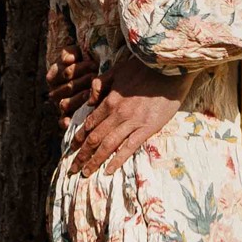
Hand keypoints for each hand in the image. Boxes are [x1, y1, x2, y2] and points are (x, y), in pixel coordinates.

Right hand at [46, 44, 103, 130]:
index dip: (78, 69)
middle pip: (67, 87)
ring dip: (77, 99)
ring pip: (65, 104)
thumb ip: (70, 52)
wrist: (91, 74)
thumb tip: (67, 60)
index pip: (65, 73)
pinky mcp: (67, 116)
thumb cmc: (83, 62)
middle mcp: (55, 91)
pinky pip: (62, 121)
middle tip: (95, 77)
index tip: (93, 64)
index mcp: (54, 76)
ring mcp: (61, 104)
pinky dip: (64, 122)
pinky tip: (69, 123)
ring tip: (88, 93)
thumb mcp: (77, 53)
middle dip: (82, 81)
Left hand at [71, 54, 187, 175]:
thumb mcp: (116, 70)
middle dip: (81, 155)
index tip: (71, 148)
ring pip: (108, 145)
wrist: (170, 69)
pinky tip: (109, 170)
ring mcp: (133, 122)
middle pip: (94, 138)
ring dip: (95, 161)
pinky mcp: (148, 128)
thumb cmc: (144, 68)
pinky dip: (117, 160)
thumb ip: (100, 84)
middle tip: (73, 168)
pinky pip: (129, 147)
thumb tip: (89, 101)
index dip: (78, 138)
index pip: (89, 124)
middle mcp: (118, 114)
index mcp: (110, 100)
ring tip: (86, 173)